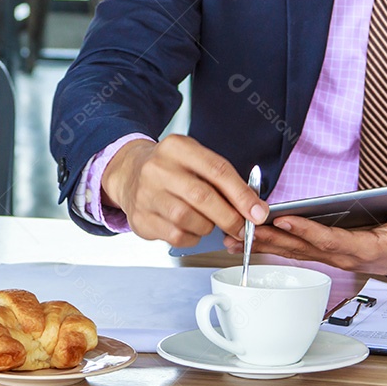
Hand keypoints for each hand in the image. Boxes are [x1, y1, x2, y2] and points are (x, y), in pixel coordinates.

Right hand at [101, 135, 268, 246]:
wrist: (129, 173)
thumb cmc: (170, 168)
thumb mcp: (195, 159)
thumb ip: (223, 180)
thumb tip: (253, 207)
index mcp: (177, 148)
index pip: (217, 170)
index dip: (242, 195)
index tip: (257, 212)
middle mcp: (157, 168)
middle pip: (202, 197)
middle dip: (229, 217)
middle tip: (242, 228)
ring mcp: (145, 194)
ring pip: (188, 220)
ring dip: (207, 227)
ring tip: (207, 222)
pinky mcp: (140, 218)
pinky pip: (175, 236)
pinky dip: (191, 237)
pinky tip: (190, 228)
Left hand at [225, 195, 386, 276]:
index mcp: (362, 249)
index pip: (329, 240)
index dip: (305, 231)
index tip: (282, 219)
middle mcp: (338, 256)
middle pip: (299, 247)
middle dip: (268, 238)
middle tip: (240, 229)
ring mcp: (327, 257)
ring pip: (289, 250)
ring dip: (259, 244)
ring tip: (230, 236)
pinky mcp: (319, 254)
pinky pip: (289, 250)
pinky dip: (265, 245)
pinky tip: (241, 241)